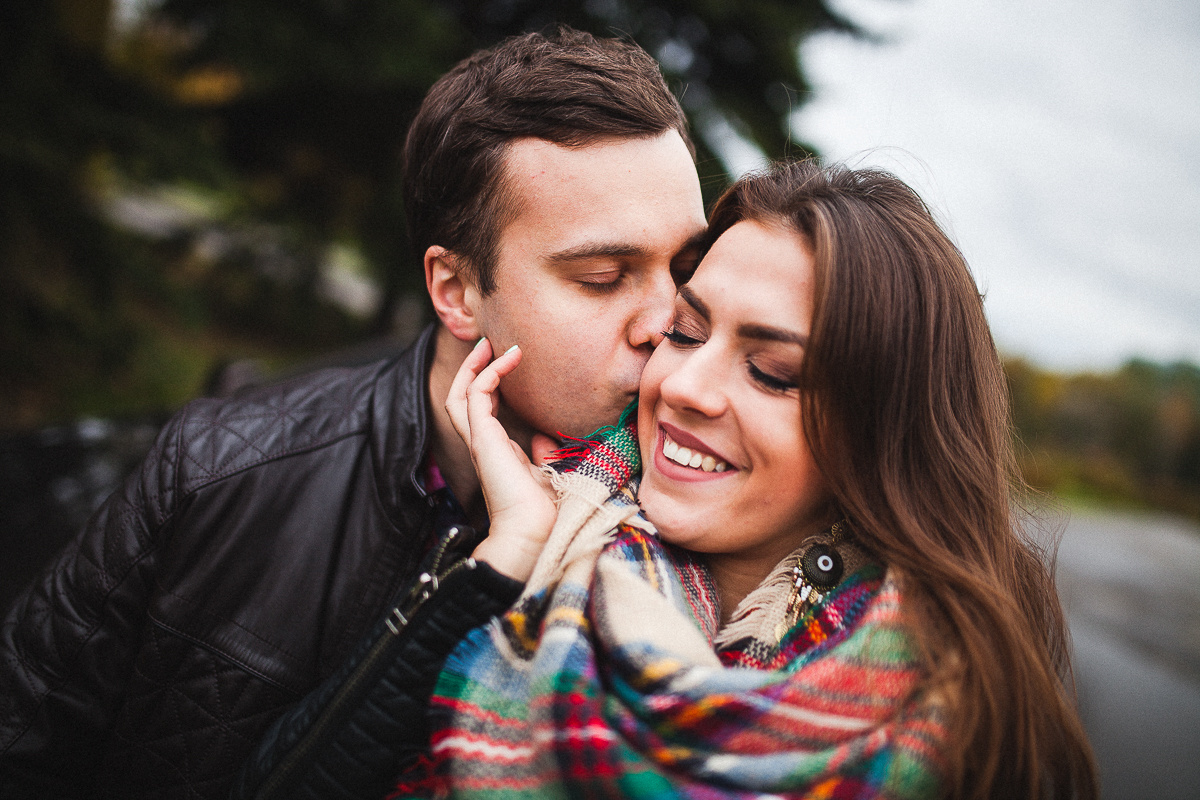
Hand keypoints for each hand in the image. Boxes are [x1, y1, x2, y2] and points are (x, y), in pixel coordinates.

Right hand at [445, 339, 557, 581]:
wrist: (535, 530)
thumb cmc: (544, 509)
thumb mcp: (545, 472)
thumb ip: (540, 453)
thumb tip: (545, 437)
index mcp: (496, 452)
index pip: (482, 411)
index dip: (490, 384)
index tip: (506, 363)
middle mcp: (483, 445)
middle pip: (463, 399)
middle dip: (473, 370)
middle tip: (488, 345)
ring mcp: (479, 441)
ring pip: (461, 395)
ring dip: (475, 367)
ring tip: (491, 344)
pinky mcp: (483, 438)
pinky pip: (477, 395)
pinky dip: (489, 372)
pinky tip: (508, 359)